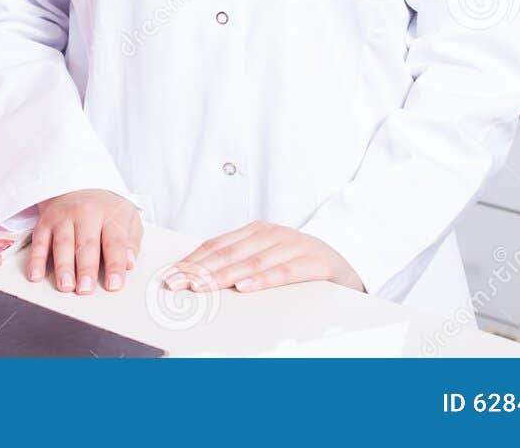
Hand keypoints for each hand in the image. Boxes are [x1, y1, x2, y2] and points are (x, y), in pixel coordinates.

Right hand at [27, 189, 141, 295]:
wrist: (79, 185)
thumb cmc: (105, 209)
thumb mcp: (128, 218)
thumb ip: (132, 241)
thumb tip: (130, 262)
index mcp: (110, 215)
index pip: (114, 242)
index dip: (115, 265)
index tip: (114, 285)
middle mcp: (86, 214)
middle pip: (86, 244)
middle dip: (86, 268)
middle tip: (86, 289)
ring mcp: (63, 218)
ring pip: (63, 244)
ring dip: (63, 266)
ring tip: (66, 285)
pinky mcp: (45, 223)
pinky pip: (39, 242)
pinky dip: (36, 260)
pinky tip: (36, 275)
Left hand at [166, 222, 363, 293]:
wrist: (349, 265)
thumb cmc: (301, 265)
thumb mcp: (267, 259)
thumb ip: (239, 264)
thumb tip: (197, 278)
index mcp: (256, 232)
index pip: (216, 246)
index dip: (192, 260)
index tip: (171, 274)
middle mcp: (272, 234)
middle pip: (228, 253)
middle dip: (198, 269)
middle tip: (176, 282)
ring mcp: (293, 246)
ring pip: (251, 262)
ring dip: (222, 275)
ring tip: (200, 286)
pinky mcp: (313, 262)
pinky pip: (283, 272)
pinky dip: (262, 280)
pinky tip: (243, 287)